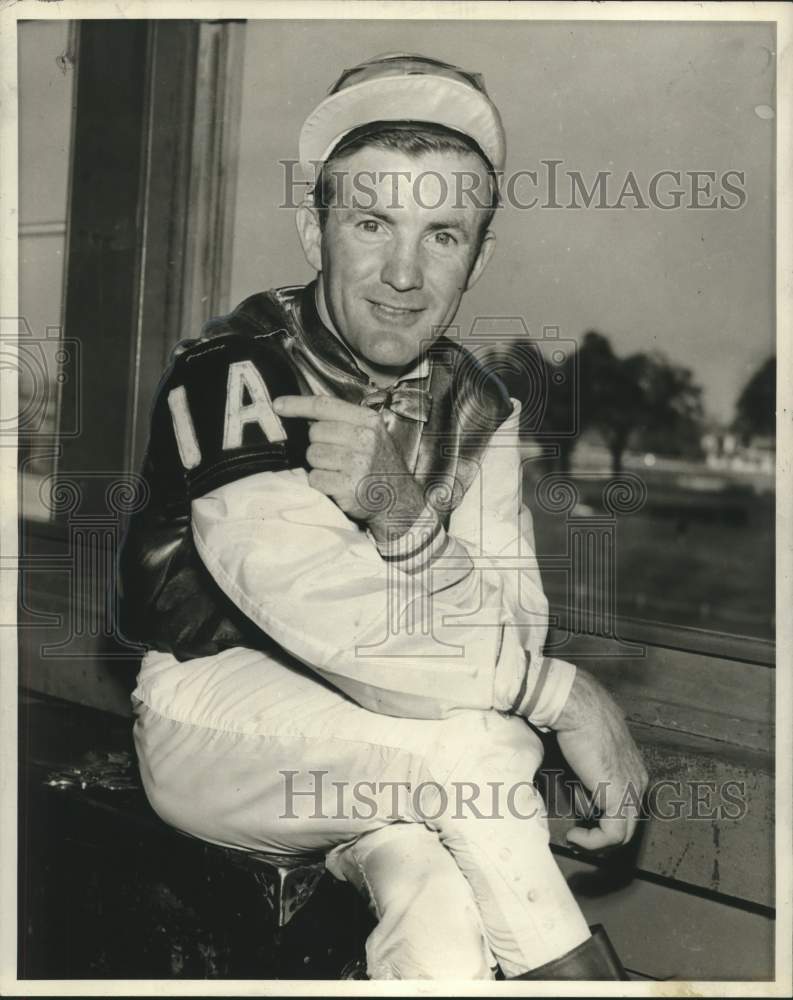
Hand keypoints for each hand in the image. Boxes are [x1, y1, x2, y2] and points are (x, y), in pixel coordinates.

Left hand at [272, 395, 424, 540]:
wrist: (398, 500)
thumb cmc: (378, 464)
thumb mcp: (371, 434)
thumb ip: (343, 421)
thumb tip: (302, 413)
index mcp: (368, 421)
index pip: (325, 406)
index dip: (298, 404)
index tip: (278, 405)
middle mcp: (364, 439)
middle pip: (315, 433)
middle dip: (318, 445)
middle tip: (336, 456)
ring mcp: (357, 464)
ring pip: (313, 456)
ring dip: (319, 465)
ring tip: (339, 471)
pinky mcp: (348, 487)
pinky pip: (315, 479)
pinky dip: (322, 483)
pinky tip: (338, 485)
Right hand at [553, 668, 647, 851]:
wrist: (578, 707)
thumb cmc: (578, 720)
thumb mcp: (588, 750)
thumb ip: (590, 770)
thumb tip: (579, 787)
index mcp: (634, 769)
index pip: (626, 808)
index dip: (604, 820)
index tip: (581, 822)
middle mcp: (639, 781)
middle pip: (627, 824)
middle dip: (601, 836)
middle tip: (577, 836)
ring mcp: (632, 790)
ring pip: (622, 834)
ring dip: (596, 842)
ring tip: (575, 838)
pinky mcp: (618, 796)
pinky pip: (612, 834)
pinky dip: (593, 842)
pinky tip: (575, 835)